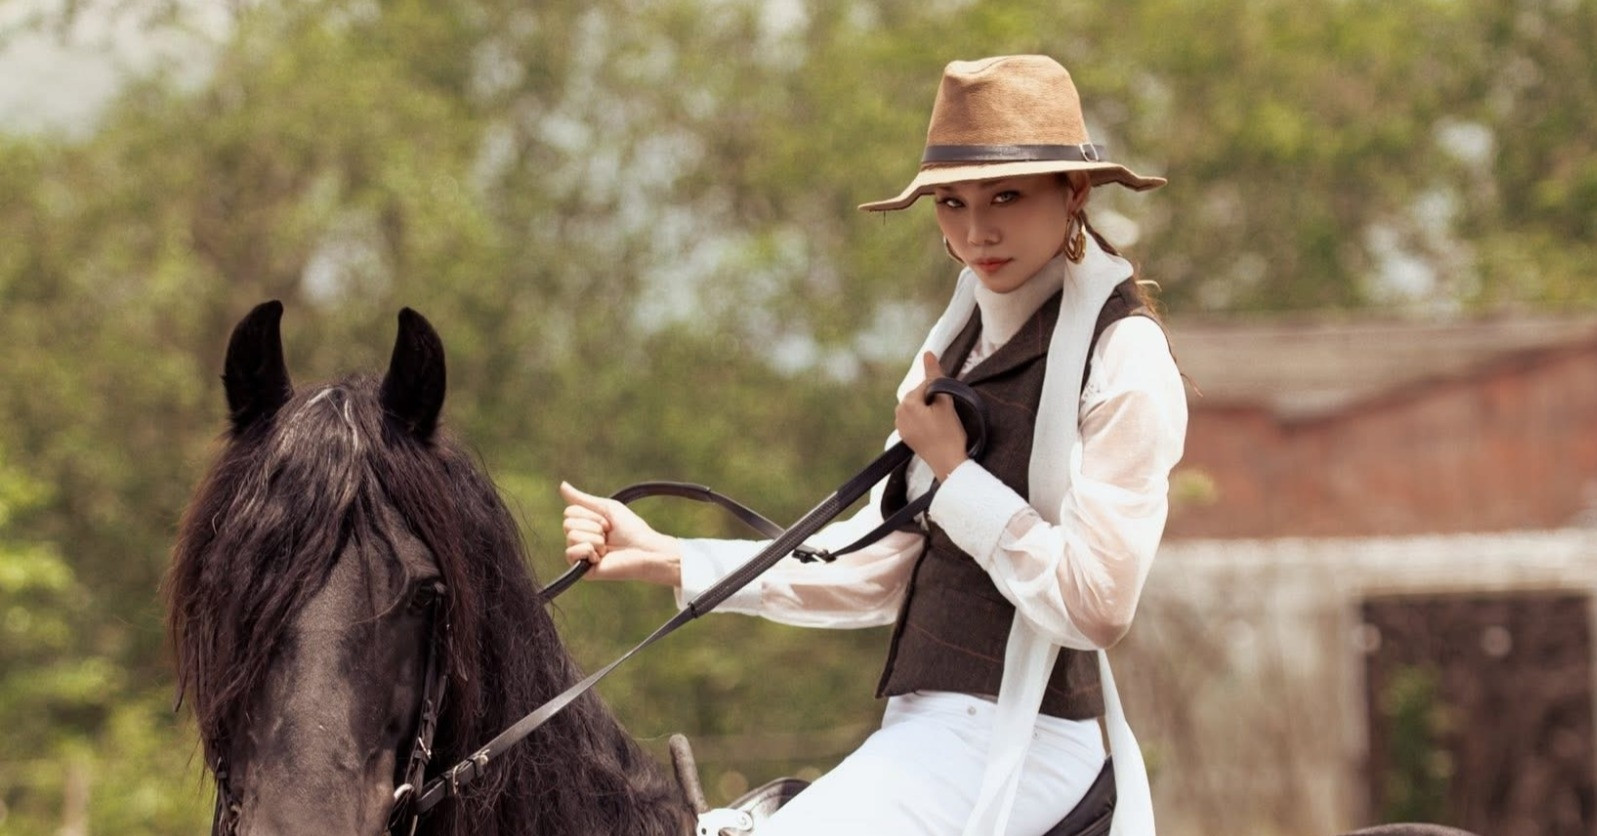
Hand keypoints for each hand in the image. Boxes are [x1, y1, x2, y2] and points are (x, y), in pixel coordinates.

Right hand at [560, 481, 681, 585]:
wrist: (645, 550)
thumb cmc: (631, 529)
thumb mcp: (607, 508)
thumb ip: (583, 499)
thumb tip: (562, 485)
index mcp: (585, 526)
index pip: (569, 512)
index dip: (590, 515)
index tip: (608, 522)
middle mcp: (581, 540)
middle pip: (567, 524)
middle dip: (592, 526)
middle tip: (608, 534)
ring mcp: (581, 556)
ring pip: (570, 537)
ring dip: (594, 539)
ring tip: (607, 547)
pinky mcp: (583, 570)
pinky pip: (570, 554)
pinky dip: (587, 550)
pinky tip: (600, 557)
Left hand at [894, 352, 968, 480]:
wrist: (949, 463)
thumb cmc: (949, 433)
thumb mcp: (945, 401)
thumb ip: (935, 375)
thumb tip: (928, 353)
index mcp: (906, 403)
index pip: (927, 386)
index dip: (941, 393)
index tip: (948, 408)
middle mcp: (899, 413)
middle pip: (921, 396)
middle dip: (934, 402)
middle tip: (946, 418)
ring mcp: (901, 426)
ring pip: (919, 408)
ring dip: (930, 411)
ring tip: (941, 425)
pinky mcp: (906, 436)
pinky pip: (916, 420)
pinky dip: (926, 421)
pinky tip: (935, 431)